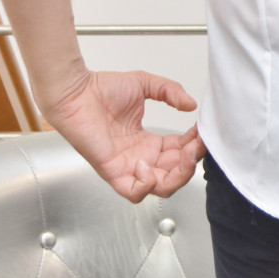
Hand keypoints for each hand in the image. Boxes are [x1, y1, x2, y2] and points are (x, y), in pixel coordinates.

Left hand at [41, 69, 206, 201]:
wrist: (76, 91)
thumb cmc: (102, 89)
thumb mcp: (145, 85)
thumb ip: (170, 92)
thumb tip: (191, 105)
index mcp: (147, 142)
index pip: (178, 152)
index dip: (193, 144)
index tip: (202, 131)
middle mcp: (139, 157)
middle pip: (175, 174)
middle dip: (191, 162)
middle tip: (198, 145)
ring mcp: (127, 166)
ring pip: (161, 188)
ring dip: (179, 175)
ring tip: (185, 154)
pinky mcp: (112, 171)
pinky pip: (134, 192)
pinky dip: (147, 183)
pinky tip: (147, 161)